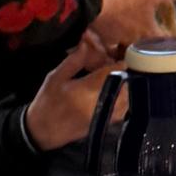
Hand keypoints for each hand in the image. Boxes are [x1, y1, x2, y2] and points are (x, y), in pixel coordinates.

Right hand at [24, 33, 120, 151]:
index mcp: (89, 89)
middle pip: (128, 81)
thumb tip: (87, 43)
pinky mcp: (110, 121)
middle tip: (120, 59)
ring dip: (127, 81)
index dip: (123, 57)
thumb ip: (74, 60)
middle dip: (126, 69)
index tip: (123, 48)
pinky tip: (116, 87)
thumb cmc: (48, 103)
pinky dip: (125, 94)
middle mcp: (103, 102)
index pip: (116, 70)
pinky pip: (127, 105)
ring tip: (118, 72)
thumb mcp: (56, 77)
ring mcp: (109, 114)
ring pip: (130, 93)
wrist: (44, 132)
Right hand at [92, 0, 168, 51]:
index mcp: (149, 32)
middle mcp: (135, 42)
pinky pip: (111, 46)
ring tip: (131, 38)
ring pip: (128, 48)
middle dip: (150, 44)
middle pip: (146, 48)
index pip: (165, 41)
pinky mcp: (104, 39)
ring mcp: (118, 42)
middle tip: (151, 37)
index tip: (173, 38)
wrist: (95, 3)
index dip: (171, 39)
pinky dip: (113, 43)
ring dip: (131, 45)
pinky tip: (113, 36)